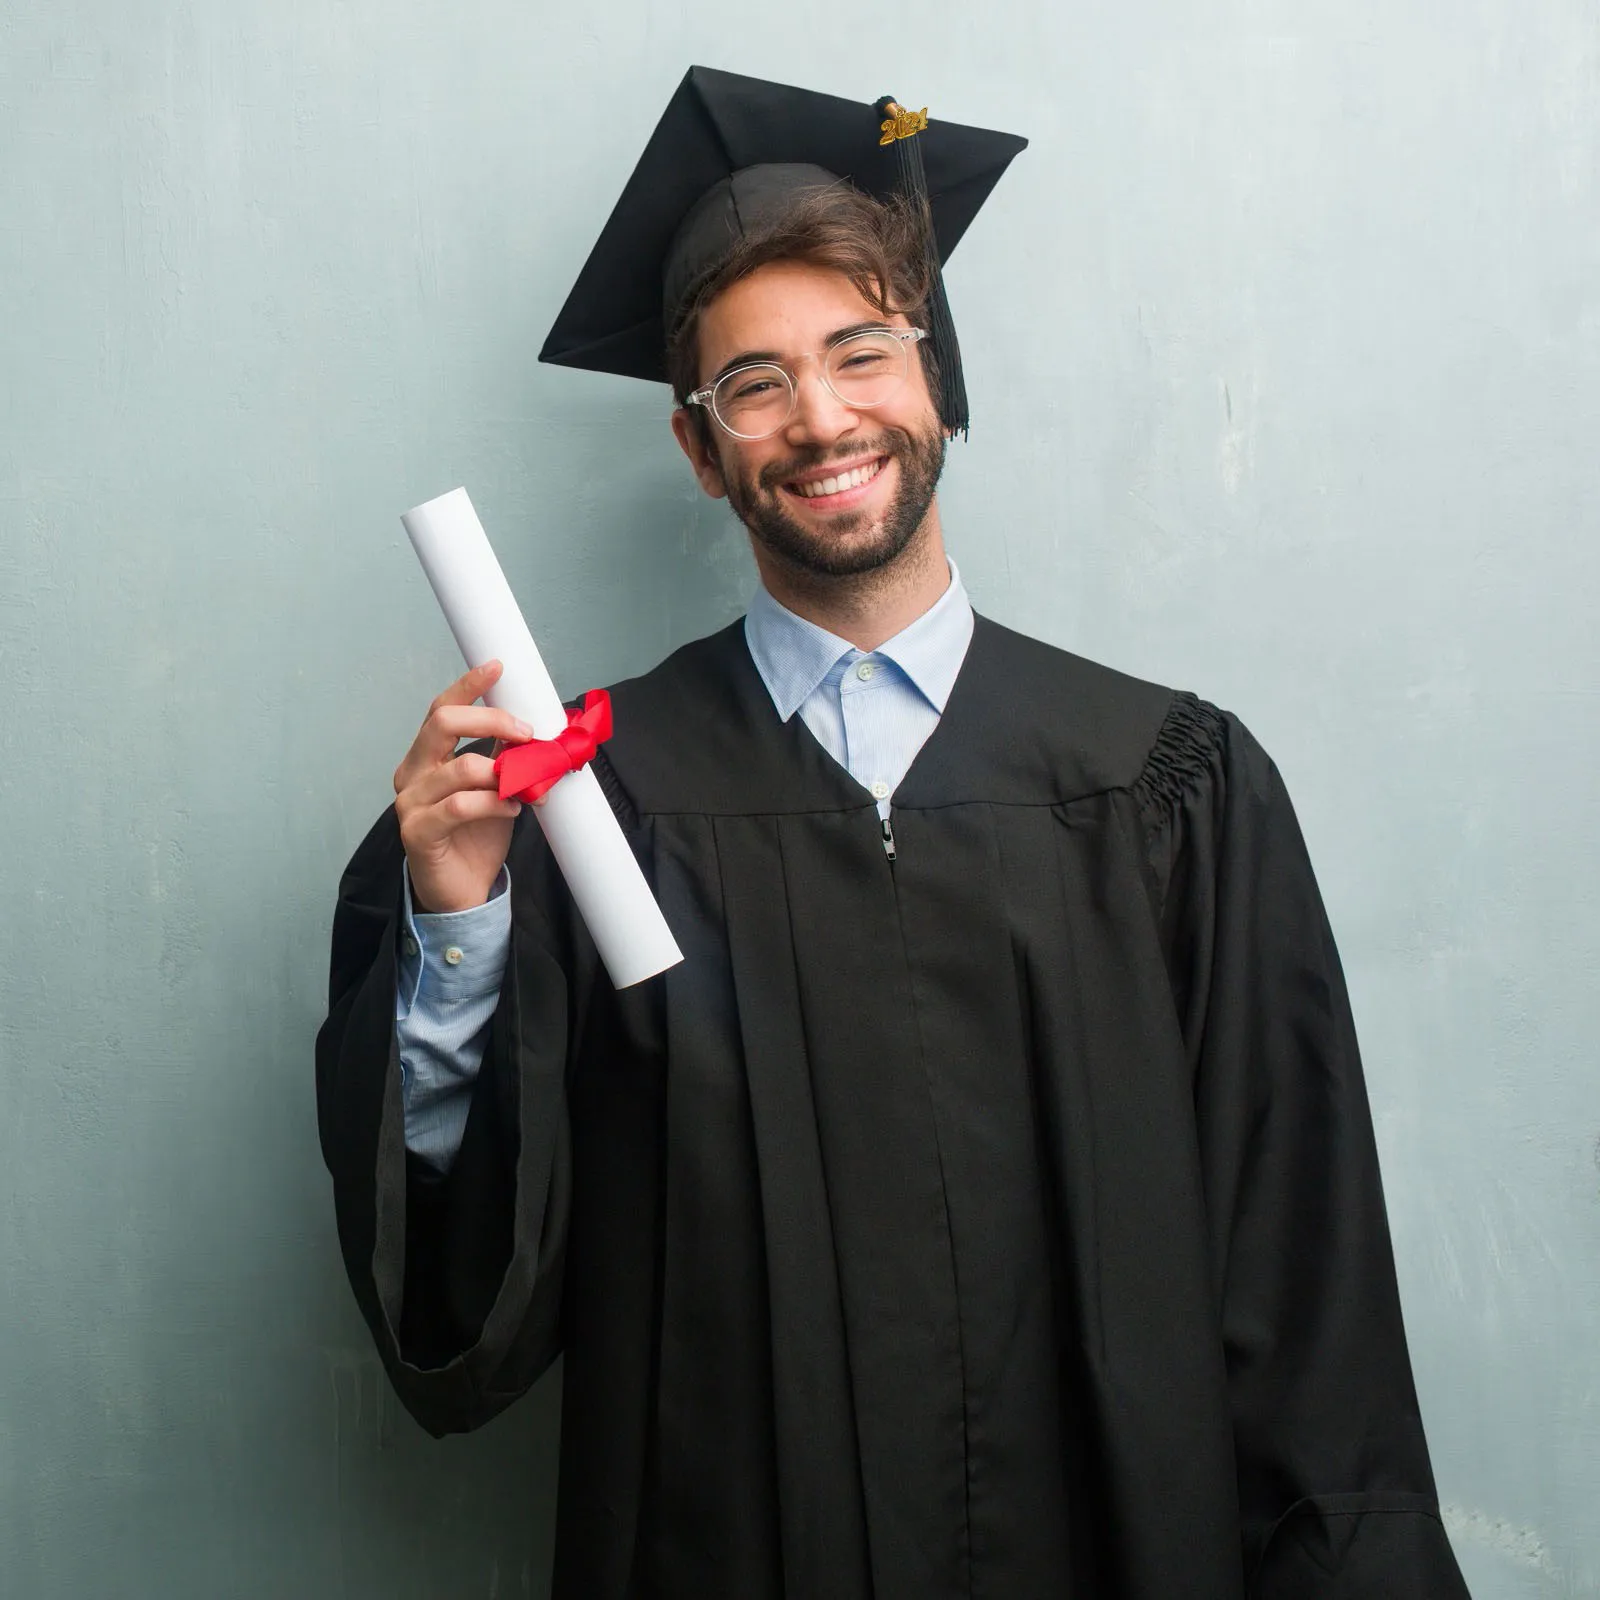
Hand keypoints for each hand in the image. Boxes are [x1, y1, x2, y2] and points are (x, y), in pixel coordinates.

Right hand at [393, 661, 539, 913]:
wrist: (463, 891)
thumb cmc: (477, 836)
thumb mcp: (497, 787)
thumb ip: (505, 758)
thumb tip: (536, 728)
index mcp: (426, 758)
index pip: (441, 709)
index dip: (468, 686)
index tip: (497, 667)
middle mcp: (412, 774)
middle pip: (443, 723)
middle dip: (493, 720)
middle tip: (528, 734)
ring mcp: (410, 803)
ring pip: (461, 767)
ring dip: (505, 773)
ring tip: (531, 786)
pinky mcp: (418, 833)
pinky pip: (461, 806)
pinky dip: (495, 803)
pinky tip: (514, 808)